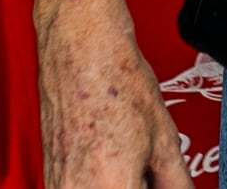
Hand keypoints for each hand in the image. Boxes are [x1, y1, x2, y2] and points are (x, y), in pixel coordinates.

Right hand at [38, 0, 192, 188]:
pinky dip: (102, 184)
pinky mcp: (48, 177)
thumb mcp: (164, 140)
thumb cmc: (118, 84)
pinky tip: (113, 165)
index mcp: (112, 186)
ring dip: (121, 186)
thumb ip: (177, 182)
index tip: (160, 183)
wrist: (81, 52)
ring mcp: (57, 186)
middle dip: (138, 187)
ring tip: (133, 167)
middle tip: (150, 175)